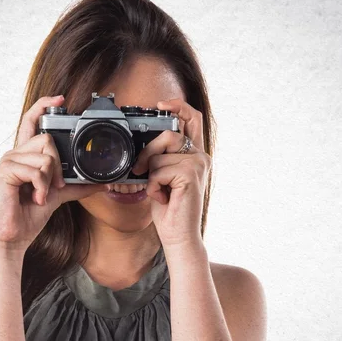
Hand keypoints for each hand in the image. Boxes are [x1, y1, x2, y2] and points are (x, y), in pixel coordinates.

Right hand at [0, 95, 108, 251]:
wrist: (13, 237)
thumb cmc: (28, 216)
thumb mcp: (58, 197)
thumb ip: (76, 186)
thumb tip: (101, 183)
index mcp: (26, 156)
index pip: (32, 122)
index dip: (43, 105)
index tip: (60, 97)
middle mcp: (15, 154)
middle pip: (46, 138)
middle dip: (58, 164)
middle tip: (55, 186)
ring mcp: (9, 161)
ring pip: (44, 155)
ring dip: (50, 180)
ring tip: (41, 195)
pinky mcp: (5, 172)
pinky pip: (36, 170)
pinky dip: (42, 187)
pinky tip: (35, 198)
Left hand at [131, 98, 210, 248]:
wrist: (179, 235)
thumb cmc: (170, 209)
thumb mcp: (162, 178)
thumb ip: (160, 159)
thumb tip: (145, 147)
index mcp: (195, 155)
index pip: (192, 119)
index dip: (178, 106)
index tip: (160, 104)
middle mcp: (201, 157)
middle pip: (169, 134)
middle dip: (148, 151)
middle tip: (141, 169)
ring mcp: (197, 165)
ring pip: (159, 156)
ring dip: (151, 176)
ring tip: (160, 192)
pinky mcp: (190, 175)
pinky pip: (159, 171)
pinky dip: (153, 186)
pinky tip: (163, 198)